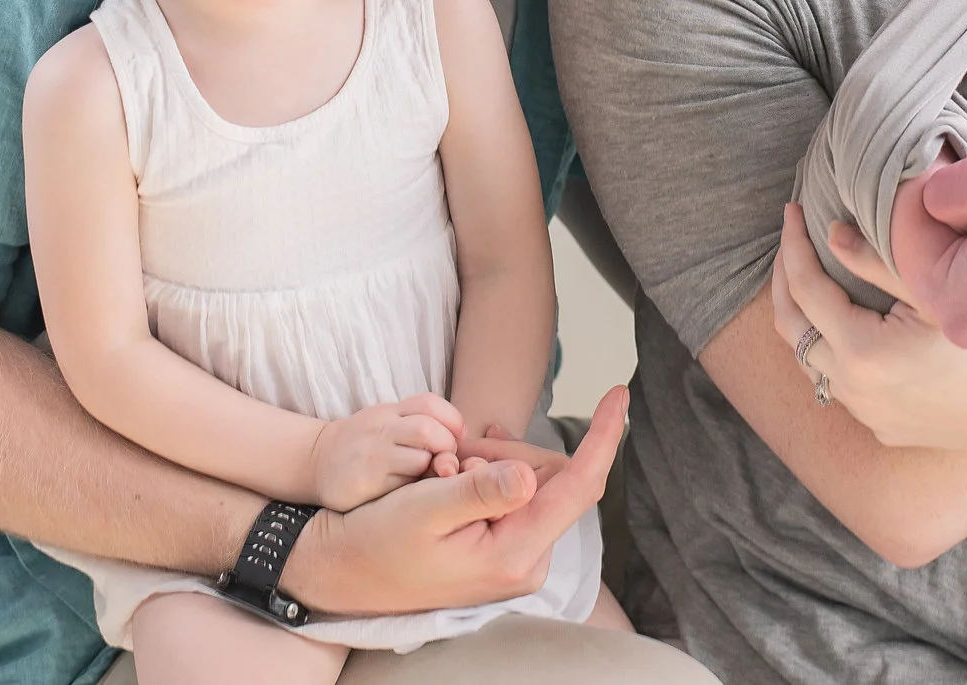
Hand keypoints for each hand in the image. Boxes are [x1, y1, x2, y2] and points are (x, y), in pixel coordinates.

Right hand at [281, 386, 627, 617]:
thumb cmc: (378, 540)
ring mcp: (517, 559)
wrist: (346, 571)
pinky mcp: (504, 551)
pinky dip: (492, 473)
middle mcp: (526, 562)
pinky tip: (459, 469)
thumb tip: (531, 474)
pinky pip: (516, 495)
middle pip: (552, 478)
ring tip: (446, 468)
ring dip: (496, 461)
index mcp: (514, 555)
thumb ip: (480, 491)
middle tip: (459, 451)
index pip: (578, 487)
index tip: (620, 395)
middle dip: (513, 450)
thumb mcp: (424, 509)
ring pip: (533, 482)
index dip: (603, 437)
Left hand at [771, 203, 966, 449]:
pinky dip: (835, 353)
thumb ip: (876, 260)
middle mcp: (856, 391)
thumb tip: (830, 233)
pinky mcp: (886, 429)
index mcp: (863, 352)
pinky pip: (844, 387)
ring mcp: (869, 415)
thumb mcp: (936, 290)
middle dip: (784, 280)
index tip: (794, 211)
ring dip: (807, 320)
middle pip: (792, 329)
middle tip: (791, 242)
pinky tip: (849, 327)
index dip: (794, 245)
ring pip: (812, 363)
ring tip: (812, 279)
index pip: (805, 288)